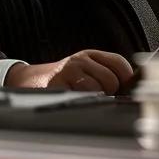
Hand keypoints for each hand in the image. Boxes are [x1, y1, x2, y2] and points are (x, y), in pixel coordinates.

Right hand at [4, 50, 133, 94]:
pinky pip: (80, 97)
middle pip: (111, 79)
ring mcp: (68, 72)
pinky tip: (76, 101)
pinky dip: (83, 103)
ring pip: (97, 89)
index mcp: (91, 55)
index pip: (119, 63)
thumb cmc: (63, 78)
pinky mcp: (57, 85)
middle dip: (110, 93)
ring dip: (96, 99)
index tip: (124, 90)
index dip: (126, 79)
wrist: (29, 80)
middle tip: (100, 97)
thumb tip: (129, 89)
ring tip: (86, 99)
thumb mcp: (84, 69)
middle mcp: (80, 60)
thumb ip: (105, 73)